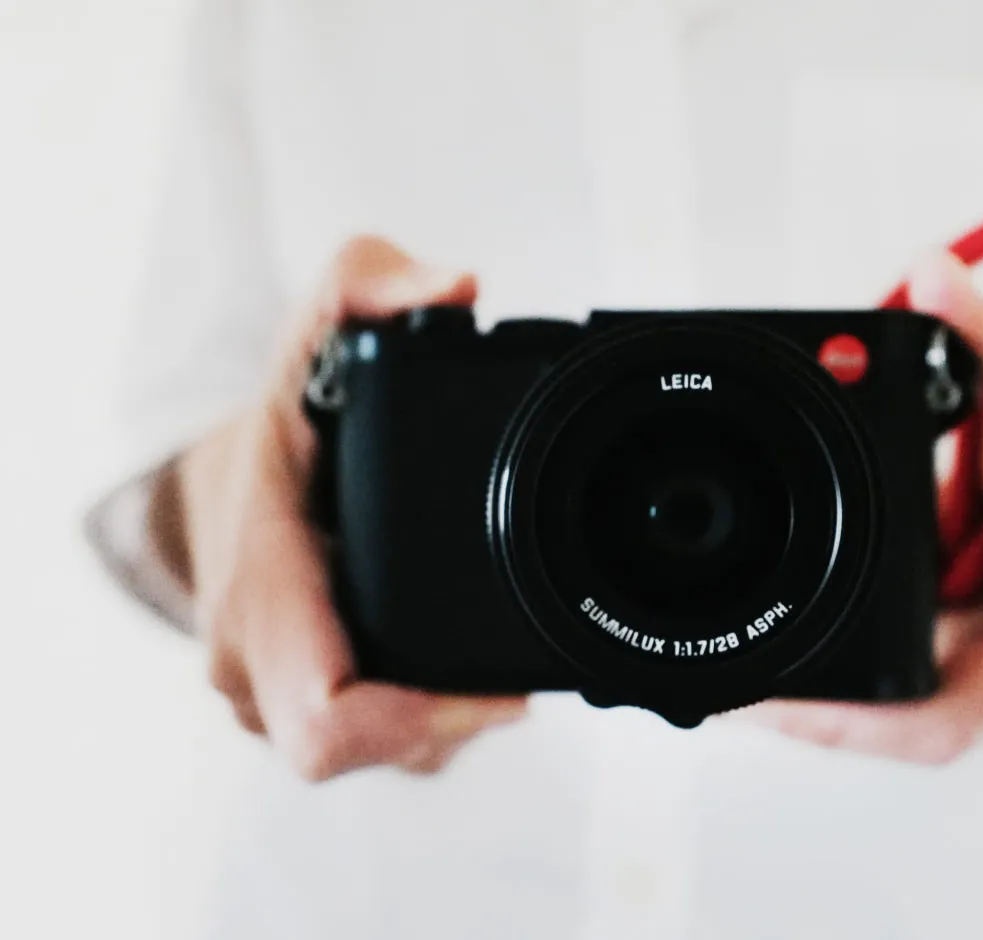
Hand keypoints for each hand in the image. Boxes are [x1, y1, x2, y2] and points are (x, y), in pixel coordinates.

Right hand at [172, 236, 526, 780]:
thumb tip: (457, 287)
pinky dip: (421, 707)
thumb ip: (367, 284)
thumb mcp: (307, 335)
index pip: (332, 717)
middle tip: (514, 661)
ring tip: (484, 646)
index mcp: (259, 592)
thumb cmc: (266, 424)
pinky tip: (451, 659)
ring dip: (443, 711)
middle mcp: (253, 664)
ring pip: (380, 750)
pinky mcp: (291, 712)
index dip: (425, 720)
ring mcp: (267, 700)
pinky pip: (370, 738)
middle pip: (374, 747)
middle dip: (453, 713)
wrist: (204, 484)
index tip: (506, 689)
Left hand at [740, 252, 982, 762]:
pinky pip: (892, 695)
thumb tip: (935, 272)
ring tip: (722, 667)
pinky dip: (834, 678)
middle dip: (801, 712)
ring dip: (809, 702)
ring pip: (886, 721)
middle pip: (891, 731)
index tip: (753, 700)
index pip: (936, 719)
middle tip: (706, 681)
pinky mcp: (965, 679)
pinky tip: (774, 648)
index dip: (842, 723)